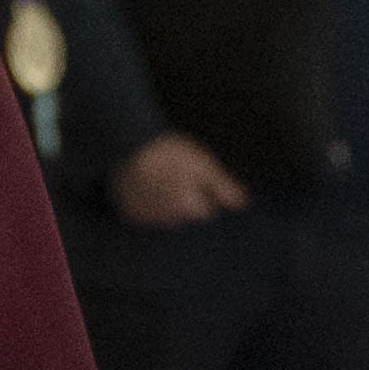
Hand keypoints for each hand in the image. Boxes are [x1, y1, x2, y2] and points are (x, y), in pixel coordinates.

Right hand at [107, 133, 251, 228]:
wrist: (126, 147)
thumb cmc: (169, 153)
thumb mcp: (203, 164)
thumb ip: (223, 187)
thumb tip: (241, 204)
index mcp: (190, 210)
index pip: (208, 213)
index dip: (206, 196)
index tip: (199, 179)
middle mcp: (170, 222)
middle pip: (187, 218)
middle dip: (187, 203)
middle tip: (179, 176)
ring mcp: (148, 220)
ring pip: (167, 217)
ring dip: (168, 205)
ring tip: (162, 180)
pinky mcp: (131, 214)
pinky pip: (146, 215)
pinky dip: (149, 205)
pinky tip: (147, 187)